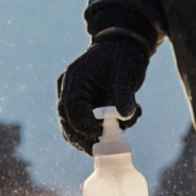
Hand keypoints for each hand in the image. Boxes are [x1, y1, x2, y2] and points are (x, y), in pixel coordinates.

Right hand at [56, 36, 150, 153]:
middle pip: (68, 122)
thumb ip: (125, 93)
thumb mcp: (127, 72)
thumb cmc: (124, 55)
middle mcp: (69, 88)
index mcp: (75, 78)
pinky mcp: (84, 105)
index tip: (102, 133)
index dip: (85, 124)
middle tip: (106, 149)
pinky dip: (102, 131)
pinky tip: (125, 123)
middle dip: (86, 138)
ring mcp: (75, 97)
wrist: (125, 46)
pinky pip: (86, 125)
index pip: (71, 108)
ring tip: (122, 130)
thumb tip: (125, 116)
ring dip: (95, 136)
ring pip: (74, 128)